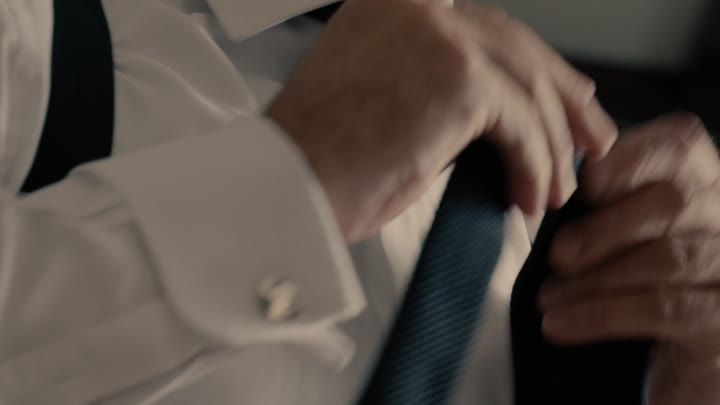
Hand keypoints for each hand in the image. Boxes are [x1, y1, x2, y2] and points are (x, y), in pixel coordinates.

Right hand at [266, 0, 616, 241]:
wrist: (285, 188)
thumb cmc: (321, 161)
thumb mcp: (385, 100)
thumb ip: (440, 87)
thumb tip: (501, 113)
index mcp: (395, 5)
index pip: (487, 29)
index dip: (535, 66)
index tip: (569, 98)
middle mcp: (419, 6)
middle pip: (519, 48)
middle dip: (563, 102)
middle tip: (589, 142)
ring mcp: (440, 35)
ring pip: (527, 88)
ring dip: (550, 147)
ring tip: (556, 189)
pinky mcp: (460, 79)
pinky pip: (521, 125)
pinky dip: (534, 166)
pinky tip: (529, 197)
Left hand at [539, 114, 719, 404]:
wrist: (658, 363)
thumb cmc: (633, 284)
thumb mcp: (618, 233)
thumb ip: (603, 200)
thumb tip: (551, 177)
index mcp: (704, 183)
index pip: (681, 146)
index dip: (630, 159)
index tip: (585, 182)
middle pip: (674, 202)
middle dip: (605, 227)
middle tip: (557, 254)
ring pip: (667, 258)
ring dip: (596, 277)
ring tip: (548, 296)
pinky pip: (664, 309)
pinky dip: (602, 314)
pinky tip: (560, 323)